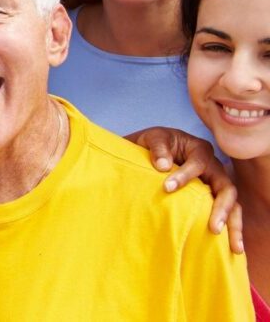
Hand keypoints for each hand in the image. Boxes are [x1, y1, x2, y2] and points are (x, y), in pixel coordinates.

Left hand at [131, 126, 242, 253]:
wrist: (152, 150)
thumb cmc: (154, 144)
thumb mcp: (152, 138)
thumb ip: (158, 149)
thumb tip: (163, 167)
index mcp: (199, 149)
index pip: (198, 164)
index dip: (184, 176)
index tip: (167, 188)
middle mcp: (213, 166)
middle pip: (227, 188)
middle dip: (222, 209)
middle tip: (214, 228)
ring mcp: (215, 182)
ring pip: (232, 203)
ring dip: (233, 224)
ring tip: (234, 247)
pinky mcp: (212, 196)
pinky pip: (225, 212)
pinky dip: (228, 227)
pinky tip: (229, 247)